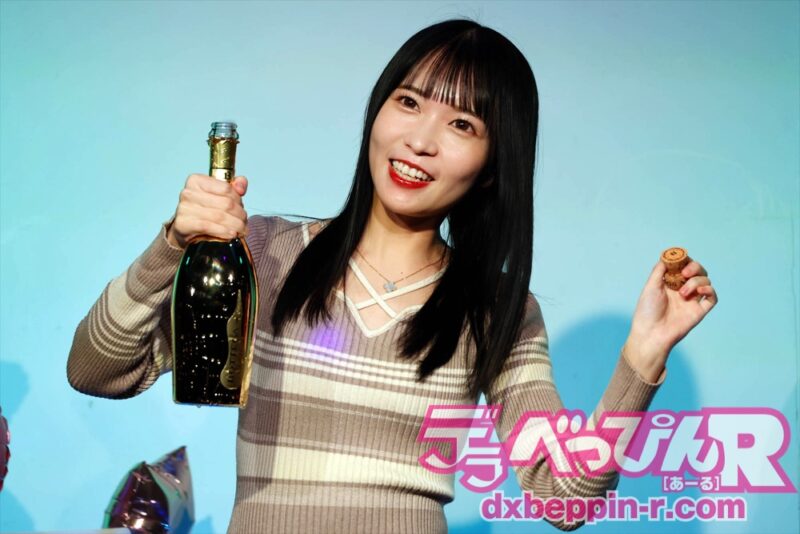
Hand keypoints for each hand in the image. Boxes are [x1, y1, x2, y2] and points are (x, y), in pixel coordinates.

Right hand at [166, 174, 247, 248]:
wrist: (186, 228)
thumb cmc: (204, 209)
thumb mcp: (218, 195)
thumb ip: (233, 186)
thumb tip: (241, 185)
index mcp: (197, 181)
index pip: (226, 188)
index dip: (238, 199)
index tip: (241, 207)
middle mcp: (188, 193)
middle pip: (225, 203)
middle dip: (239, 214)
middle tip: (244, 222)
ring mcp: (184, 208)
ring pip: (219, 216)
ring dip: (235, 225)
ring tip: (241, 229)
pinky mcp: (183, 224)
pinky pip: (208, 227)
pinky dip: (223, 231)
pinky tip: (232, 234)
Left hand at [624, 258, 717, 381]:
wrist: (652, 333)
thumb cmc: (647, 311)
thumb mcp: (651, 286)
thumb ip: (660, 270)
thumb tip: (668, 255)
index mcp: (671, 283)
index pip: (684, 265)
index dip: (685, 260)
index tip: (681, 261)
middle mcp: (683, 289)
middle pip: (698, 271)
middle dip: (695, 267)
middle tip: (685, 273)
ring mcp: (692, 300)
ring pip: (706, 281)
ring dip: (697, 281)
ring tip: (683, 293)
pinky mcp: (700, 310)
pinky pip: (712, 297)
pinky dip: (709, 289)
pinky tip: (699, 291)